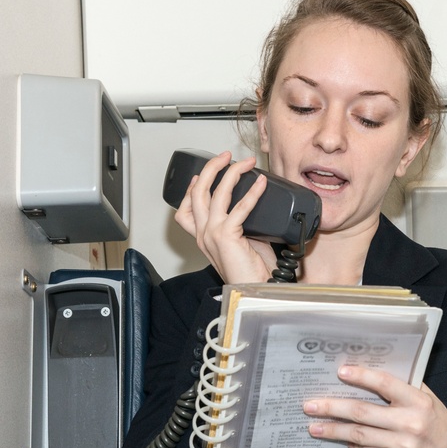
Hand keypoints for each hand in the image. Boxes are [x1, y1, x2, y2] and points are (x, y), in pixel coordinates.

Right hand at [174, 151, 277, 283]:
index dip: (191, 188)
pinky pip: (240, 207)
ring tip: (245, 162)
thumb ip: (241, 223)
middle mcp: (203, 235)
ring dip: (232, 173)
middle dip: (211, 169)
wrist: (255, 290)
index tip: (201, 173)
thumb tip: (253, 202)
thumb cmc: (252, 272)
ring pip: (215, 194)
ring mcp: (212, 235)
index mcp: (203, 238)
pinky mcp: (226, 236)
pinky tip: (261, 183)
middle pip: (197, 192)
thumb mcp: (242, 242)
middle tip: (226, 156)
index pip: (185, 209)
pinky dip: (252, 192)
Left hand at [303, 365, 446, 447]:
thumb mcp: (428, 399)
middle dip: (333, 408)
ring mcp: (400, 445)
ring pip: (359, 435)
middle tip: (310, 405)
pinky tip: (339, 438)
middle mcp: (408, 423)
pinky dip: (351, 443)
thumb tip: (372, 372)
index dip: (362, 377)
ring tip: (313, 426)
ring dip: (333, 430)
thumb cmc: (437, 423)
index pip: (386, 385)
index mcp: (418, 402)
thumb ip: (405, 386)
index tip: (341, 372)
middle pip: (363, 412)